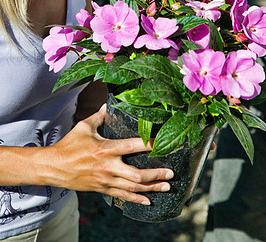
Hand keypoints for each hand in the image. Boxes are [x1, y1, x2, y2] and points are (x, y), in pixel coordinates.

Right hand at [45, 105, 173, 205]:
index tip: (161, 143)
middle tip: (171, 173)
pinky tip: (148, 201)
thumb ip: (99, 116)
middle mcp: (108, 167)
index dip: (148, 144)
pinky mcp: (102, 189)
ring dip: (152, 188)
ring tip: (167, 187)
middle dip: (156, 174)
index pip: (132, 146)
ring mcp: (106, 180)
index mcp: (106, 149)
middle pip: (137, 175)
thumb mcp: (84, 127)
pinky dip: (136, 199)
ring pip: (133, 188)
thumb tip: (107, 104)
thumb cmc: (69, 145)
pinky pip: (122, 196)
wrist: (54, 167)